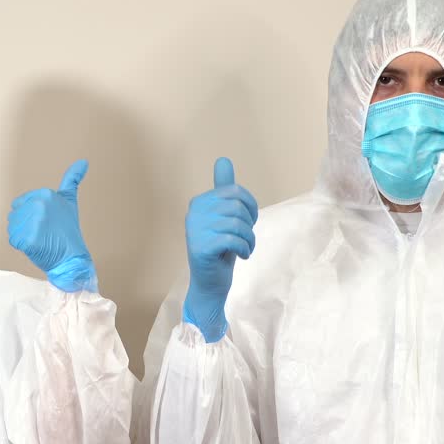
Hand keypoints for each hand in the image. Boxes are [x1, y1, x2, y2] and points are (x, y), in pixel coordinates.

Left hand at [7, 159, 96, 292]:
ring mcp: (32, 223)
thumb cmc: (69, 231)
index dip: (29, 215)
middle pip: (15, 215)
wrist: (72, 257)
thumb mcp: (70, 201)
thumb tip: (83, 161)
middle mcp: (38, 205)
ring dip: (22, 235)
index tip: (45, 222)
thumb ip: (72, 179)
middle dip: (25, 225)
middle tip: (43, 233)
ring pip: (13, 227)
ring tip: (39, 239)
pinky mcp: (27, 239)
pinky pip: (14, 240)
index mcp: (45, 194)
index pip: (20, 203)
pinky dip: (22, 246)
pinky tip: (36, 246)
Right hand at [182, 157, 258, 342]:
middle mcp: (193, 213)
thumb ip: (224, 190)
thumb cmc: (220, 251)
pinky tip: (241, 255)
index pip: (235, 191)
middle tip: (246, 239)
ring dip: (248, 239)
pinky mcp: (201, 247)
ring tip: (244, 249)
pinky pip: (233, 239)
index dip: (250, 207)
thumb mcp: (225, 217)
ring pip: (237, 224)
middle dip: (249, 224)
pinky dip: (244, 248)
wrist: (210, 284)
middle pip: (237, 207)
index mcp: (198, 203)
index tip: (248, 223)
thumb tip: (223, 159)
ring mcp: (195, 231)